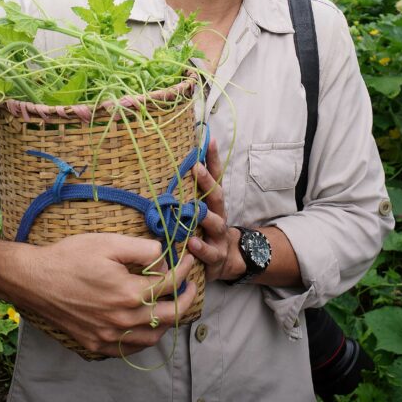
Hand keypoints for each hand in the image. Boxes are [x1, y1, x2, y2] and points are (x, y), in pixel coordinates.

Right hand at [0, 231, 197, 357]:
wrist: (34, 280)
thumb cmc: (69, 257)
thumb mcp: (107, 243)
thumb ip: (141, 249)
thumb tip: (164, 255)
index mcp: (129, 294)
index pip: (170, 285)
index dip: (185, 270)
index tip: (190, 259)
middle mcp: (122, 321)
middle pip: (169, 316)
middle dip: (185, 299)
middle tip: (190, 285)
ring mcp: (108, 337)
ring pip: (152, 338)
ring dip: (168, 322)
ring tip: (171, 306)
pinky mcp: (95, 345)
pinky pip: (129, 350)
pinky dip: (144, 339)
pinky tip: (144, 325)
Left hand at [188, 139, 242, 282]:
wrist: (225, 261)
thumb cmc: (206, 230)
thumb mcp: (202, 210)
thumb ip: (190, 191)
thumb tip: (177, 164)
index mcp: (213, 203)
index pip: (216, 176)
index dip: (214, 159)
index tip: (209, 140)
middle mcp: (219, 216)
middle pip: (216, 196)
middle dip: (208, 181)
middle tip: (196, 167)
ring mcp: (218, 237)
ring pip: (215, 224)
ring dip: (205, 216)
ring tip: (194, 210)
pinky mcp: (215, 258)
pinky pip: (208, 253)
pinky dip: (201, 248)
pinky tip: (192, 243)